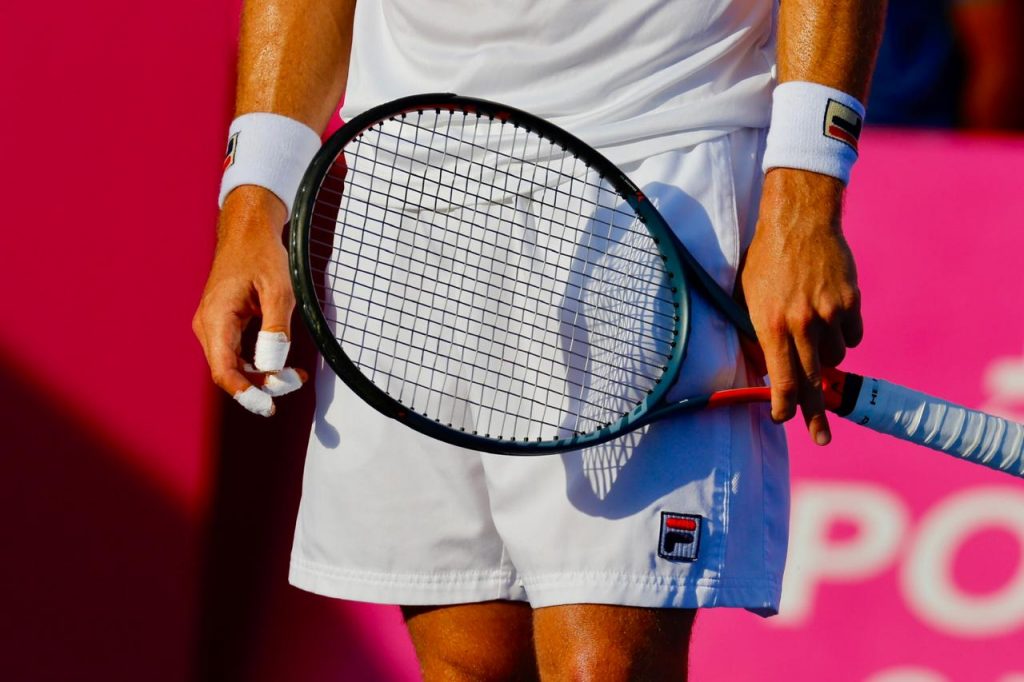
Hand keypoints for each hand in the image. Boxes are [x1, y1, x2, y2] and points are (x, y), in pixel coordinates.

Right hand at [192, 187, 306, 414]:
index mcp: (216, 319)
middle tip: (296, 380)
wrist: (247, 231)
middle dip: (262, 385)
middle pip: (230, 373)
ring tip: (295, 374)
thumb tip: (272, 367)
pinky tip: (282, 363)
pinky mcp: (224, 325)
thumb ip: (276, 331)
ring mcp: (213, 327)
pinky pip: (238, 354)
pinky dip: (259, 362)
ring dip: (263, 375)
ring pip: (235, 366)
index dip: (246, 394)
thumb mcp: (279, 291)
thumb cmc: (261, 255)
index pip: (224, 371)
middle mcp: (208, 326)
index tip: (269, 406)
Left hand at [740, 168, 863, 444]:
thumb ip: (754, 333)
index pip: (782, 379)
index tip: (782, 419)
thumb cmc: (765, 260)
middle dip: (816, 414)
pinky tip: (829, 316)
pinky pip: (851, 337)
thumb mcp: (746, 297)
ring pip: (834, 358)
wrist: (799, 221)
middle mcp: (802, 323)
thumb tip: (761, 369)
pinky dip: (842, 336)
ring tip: (812, 333)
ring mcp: (830, 313)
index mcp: (771, 324)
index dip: (783, 405)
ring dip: (825, 358)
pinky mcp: (851, 302)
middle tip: (821, 438)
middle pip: (814, 382)